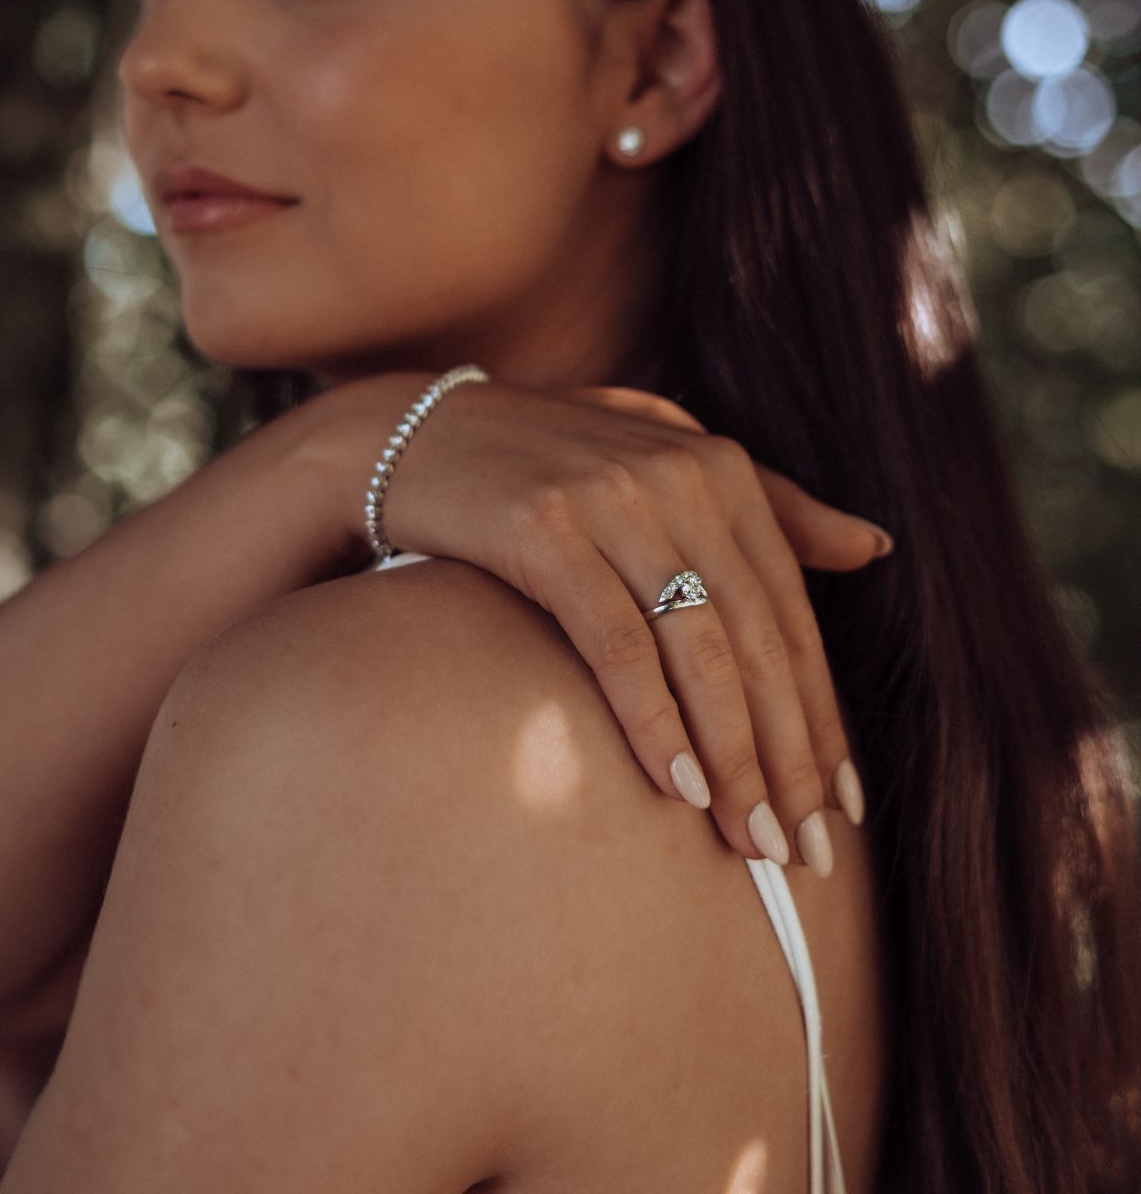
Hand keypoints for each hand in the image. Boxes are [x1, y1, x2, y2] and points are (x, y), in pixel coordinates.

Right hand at [300, 374, 892, 872]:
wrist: (415, 435)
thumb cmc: (547, 463)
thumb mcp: (665, 460)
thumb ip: (770, 504)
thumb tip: (873, 547)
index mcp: (721, 468)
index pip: (790, 616)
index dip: (821, 716)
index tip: (842, 806)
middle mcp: (680, 476)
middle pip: (754, 642)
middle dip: (787, 758)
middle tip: (802, 854)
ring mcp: (613, 500)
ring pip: (697, 649)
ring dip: (731, 756)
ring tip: (748, 841)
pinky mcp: (544, 528)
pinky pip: (615, 640)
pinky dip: (651, 717)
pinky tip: (675, 785)